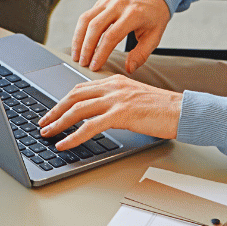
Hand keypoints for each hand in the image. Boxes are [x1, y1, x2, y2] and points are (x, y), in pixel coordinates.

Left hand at [37, 75, 181, 150]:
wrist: (183, 111)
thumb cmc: (164, 110)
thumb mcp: (136, 101)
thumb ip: (117, 104)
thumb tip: (99, 117)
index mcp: (116, 81)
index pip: (81, 89)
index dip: (63, 101)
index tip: (53, 111)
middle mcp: (113, 87)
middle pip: (74, 96)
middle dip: (55, 110)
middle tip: (43, 122)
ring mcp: (116, 99)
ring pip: (77, 110)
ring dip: (58, 123)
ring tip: (47, 133)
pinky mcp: (121, 114)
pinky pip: (90, 126)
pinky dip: (73, 136)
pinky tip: (65, 144)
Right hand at [72, 0, 171, 73]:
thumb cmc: (155, 16)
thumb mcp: (155, 36)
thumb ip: (141, 54)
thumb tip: (129, 68)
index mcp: (133, 14)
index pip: (111, 36)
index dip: (100, 52)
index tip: (94, 66)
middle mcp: (118, 5)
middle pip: (95, 27)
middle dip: (86, 47)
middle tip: (83, 63)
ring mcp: (108, 1)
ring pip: (86, 19)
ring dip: (78, 39)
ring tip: (76, 55)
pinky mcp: (102, 2)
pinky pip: (86, 15)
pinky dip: (80, 30)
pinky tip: (79, 43)